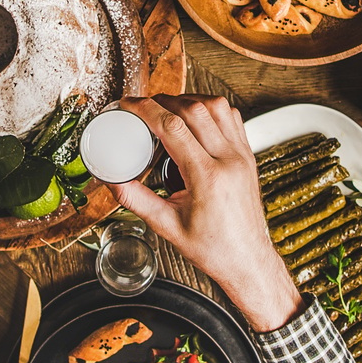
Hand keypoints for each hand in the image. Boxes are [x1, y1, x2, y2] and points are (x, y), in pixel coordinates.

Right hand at [106, 96, 301, 331]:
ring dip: (190, 101)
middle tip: (146, 108)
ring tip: (169, 111)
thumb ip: (136, 200)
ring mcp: (242, 156)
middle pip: (195, 110)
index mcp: (207, 178)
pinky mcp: (248, 157)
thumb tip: (113, 180)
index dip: (147, 109)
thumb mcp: (166, 226)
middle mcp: (229, 161)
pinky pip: (232, 118)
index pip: (173, 128)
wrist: (247, 261)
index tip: (130, 104)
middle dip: (165, 101)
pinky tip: (196, 121)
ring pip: (218, 107)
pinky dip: (211, 110)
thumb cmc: (213, 249)